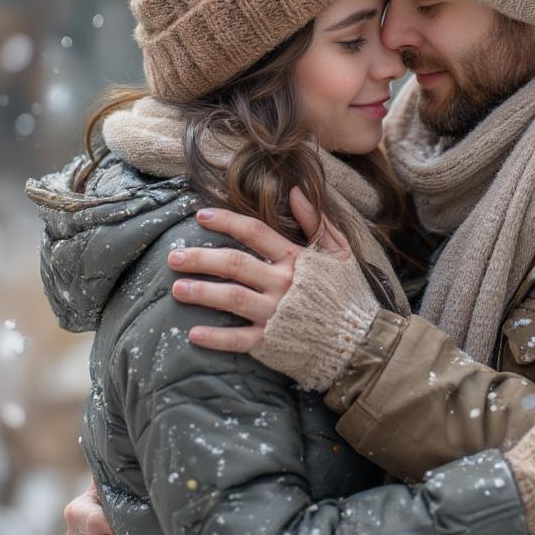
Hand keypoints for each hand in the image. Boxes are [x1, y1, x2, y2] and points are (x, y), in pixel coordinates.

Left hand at [168, 188, 348, 352]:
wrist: (361, 342)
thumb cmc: (348, 294)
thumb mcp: (340, 253)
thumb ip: (317, 222)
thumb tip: (295, 192)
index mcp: (297, 260)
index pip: (255, 233)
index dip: (226, 222)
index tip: (201, 216)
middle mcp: (283, 284)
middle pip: (234, 264)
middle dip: (200, 258)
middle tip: (173, 256)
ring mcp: (276, 314)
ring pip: (231, 299)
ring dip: (201, 293)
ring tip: (176, 289)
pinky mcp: (272, 342)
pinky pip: (239, 340)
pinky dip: (216, 338)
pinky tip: (194, 333)